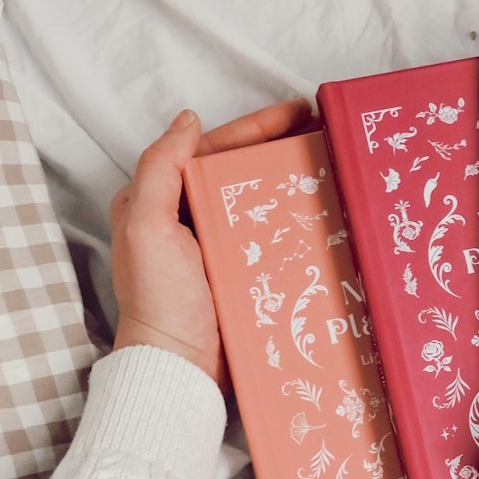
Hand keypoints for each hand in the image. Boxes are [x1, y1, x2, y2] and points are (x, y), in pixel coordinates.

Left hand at [109, 99, 314, 383]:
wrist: (179, 366)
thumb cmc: (159, 298)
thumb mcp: (147, 226)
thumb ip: (159, 169)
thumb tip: (188, 120)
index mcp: (159, 200)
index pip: (211, 149)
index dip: (255, 127)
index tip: (298, 111)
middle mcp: (187, 218)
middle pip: (239, 169)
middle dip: (280, 146)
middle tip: (325, 130)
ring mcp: (216, 246)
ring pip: (259, 198)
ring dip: (292, 178)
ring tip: (332, 163)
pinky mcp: (241, 272)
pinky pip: (271, 234)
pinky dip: (295, 217)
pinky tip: (324, 210)